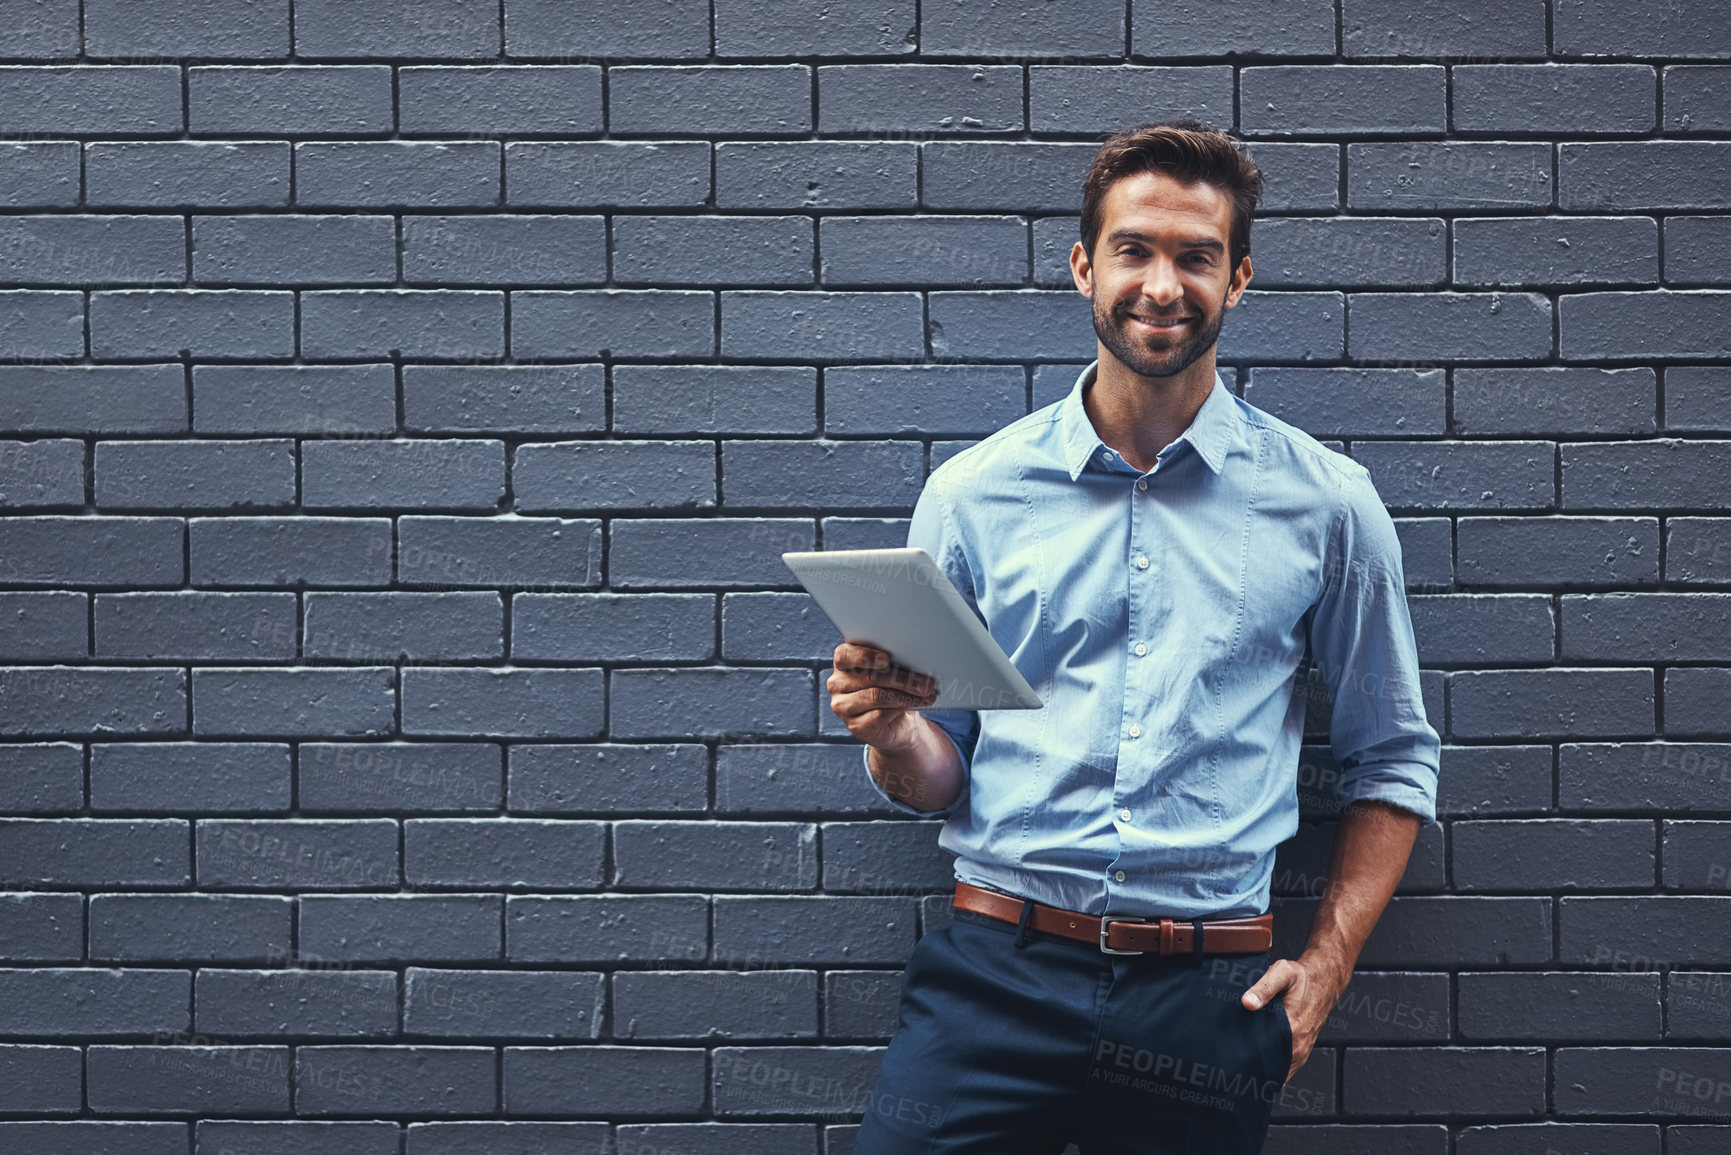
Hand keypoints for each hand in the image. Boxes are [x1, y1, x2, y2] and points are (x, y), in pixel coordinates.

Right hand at [827, 642, 937, 751]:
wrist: (896, 722)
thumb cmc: (893, 688)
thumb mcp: (892, 671)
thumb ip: (893, 663)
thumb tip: (915, 661)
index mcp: (843, 663)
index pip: (844, 655)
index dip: (864, 656)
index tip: (886, 659)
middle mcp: (837, 684)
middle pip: (869, 677)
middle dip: (902, 679)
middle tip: (925, 683)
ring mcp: (843, 706)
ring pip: (876, 696)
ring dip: (906, 696)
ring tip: (926, 695)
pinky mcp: (855, 726)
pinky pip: (879, 715)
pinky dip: (902, 708)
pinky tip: (917, 705)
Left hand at [1240, 954, 1347, 1083]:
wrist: (1323, 982)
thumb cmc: (1300, 977)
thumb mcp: (1282, 973)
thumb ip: (1264, 987)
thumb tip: (1247, 1003)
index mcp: (1292, 1030)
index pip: (1265, 1057)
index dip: (1247, 1061)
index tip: (1231, 1060)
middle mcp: (1298, 1046)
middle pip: (1270, 1068)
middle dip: (1250, 1068)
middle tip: (1230, 1064)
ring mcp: (1301, 1051)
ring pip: (1278, 1071)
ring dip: (1261, 1069)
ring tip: (1240, 1065)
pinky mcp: (1301, 1051)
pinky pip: (1285, 1067)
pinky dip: (1271, 1067)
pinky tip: (1256, 1062)